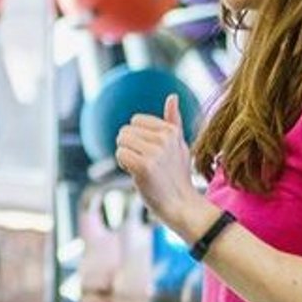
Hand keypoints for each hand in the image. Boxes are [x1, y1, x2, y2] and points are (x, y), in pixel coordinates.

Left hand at [114, 95, 203, 227]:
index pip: (135, 120)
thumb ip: (173, 121)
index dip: (138, 138)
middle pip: (124, 131)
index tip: (152, 154)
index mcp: (171, 130)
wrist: (181, 204)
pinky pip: (120, 155)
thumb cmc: (177, 175)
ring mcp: (155, 152)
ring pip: (121, 143)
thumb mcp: (179, 145)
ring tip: (143, 170)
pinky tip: (138, 175)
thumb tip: (172, 96)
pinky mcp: (144, 167)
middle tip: (146, 164)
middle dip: (129, 147)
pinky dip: (124, 166)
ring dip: (126, 157)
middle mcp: (164, 138)